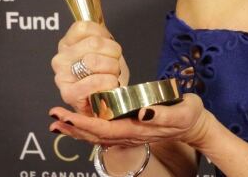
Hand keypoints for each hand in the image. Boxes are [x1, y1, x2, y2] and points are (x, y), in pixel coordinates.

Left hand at [48, 93, 210, 147]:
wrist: (194, 125)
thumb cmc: (189, 115)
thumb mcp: (182, 111)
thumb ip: (164, 114)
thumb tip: (144, 112)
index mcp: (139, 129)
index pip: (104, 129)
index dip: (83, 123)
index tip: (66, 116)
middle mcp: (130, 135)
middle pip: (94, 135)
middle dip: (72, 126)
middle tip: (53, 116)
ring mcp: (129, 135)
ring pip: (96, 136)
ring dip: (75, 129)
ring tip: (56, 122)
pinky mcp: (129, 130)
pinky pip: (103, 133)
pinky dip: (86, 128)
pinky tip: (76, 124)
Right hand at [51, 20, 129, 114]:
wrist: (108, 99)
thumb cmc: (106, 71)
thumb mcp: (104, 47)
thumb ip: (99, 35)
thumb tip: (99, 29)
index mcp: (67, 43)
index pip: (85, 27)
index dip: (104, 36)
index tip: (107, 47)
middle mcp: (60, 59)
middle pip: (94, 43)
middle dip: (113, 54)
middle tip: (113, 64)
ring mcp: (62, 77)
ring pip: (94, 61)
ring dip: (112, 69)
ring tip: (111, 75)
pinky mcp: (69, 95)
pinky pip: (94, 82)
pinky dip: (108, 83)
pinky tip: (109, 86)